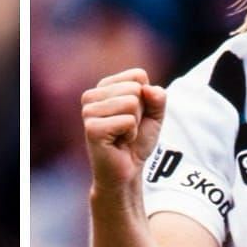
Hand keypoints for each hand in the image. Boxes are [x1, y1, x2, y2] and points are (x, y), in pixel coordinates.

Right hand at [82, 68, 166, 190]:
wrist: (127, 171)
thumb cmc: (137, 141)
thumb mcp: (154, 115)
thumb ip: (158, 97)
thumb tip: (148, 89)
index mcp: (104, 87)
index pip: (138, 75)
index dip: (146, 98)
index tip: (135, 116)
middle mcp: (91, 96)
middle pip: (135, 88)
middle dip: (140, 112)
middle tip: (128, 128)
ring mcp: (89, 111)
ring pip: (131, 103)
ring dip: (135, 124)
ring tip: (123, 135)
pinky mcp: (92, 128)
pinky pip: (128, 121)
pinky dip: (131, 134)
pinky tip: (119, 143)